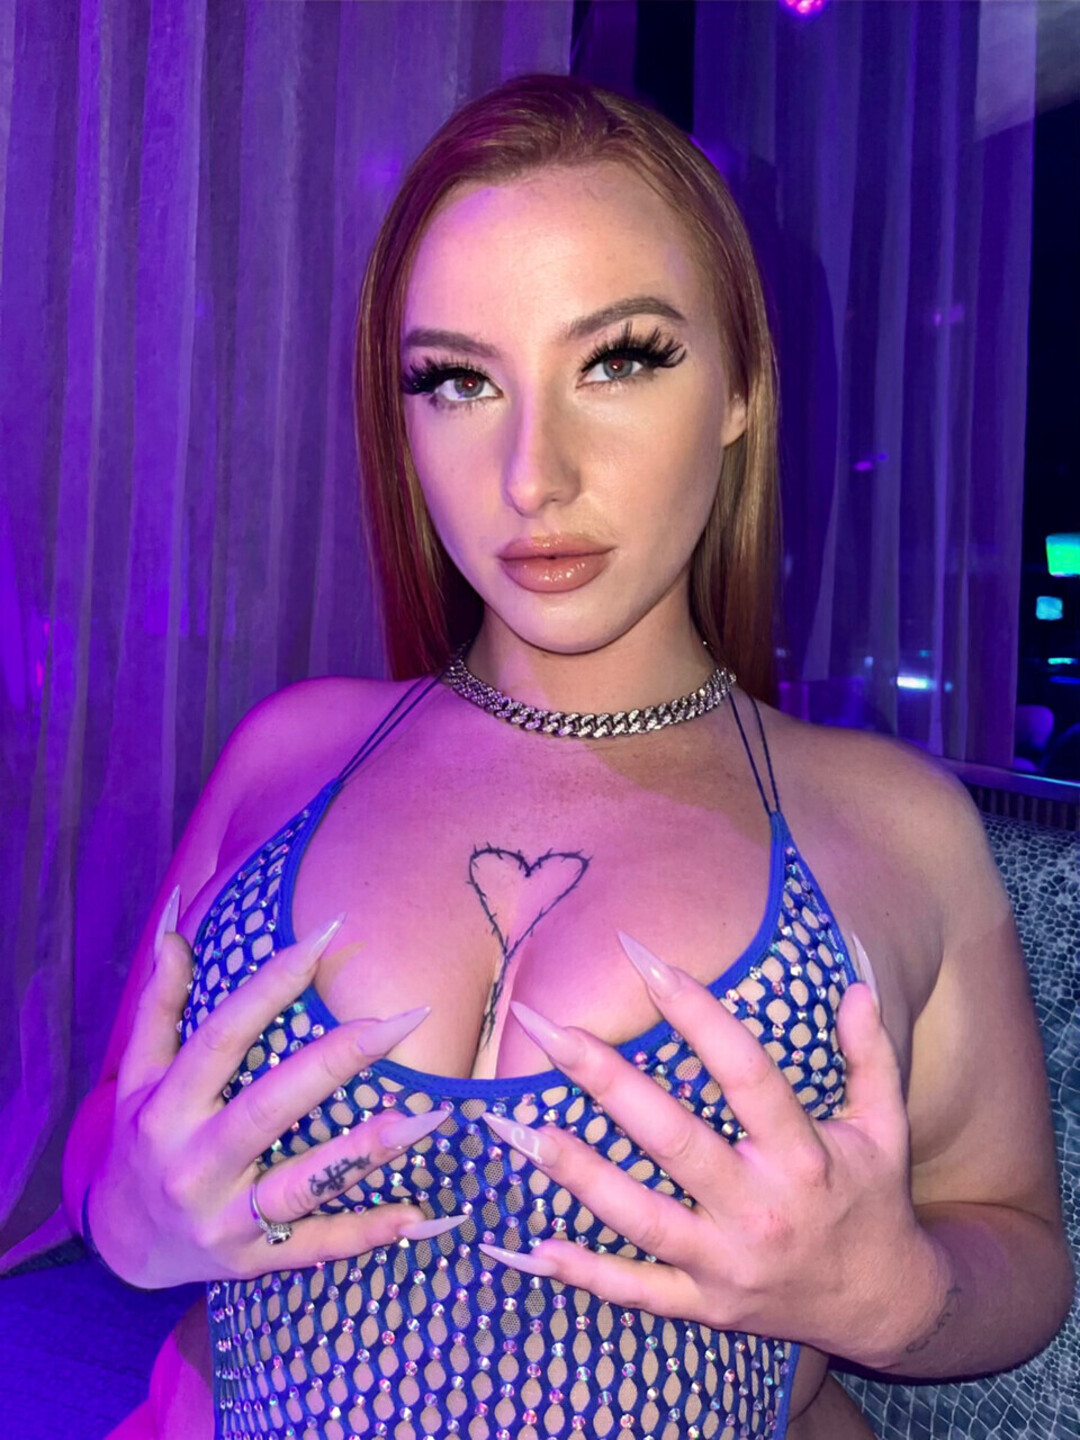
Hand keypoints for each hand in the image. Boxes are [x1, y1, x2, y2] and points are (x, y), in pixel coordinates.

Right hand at [87, 891, 463, 1288]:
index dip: (272, 984)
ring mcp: (224, 1218)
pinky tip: (419, 1214)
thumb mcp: (139, 1075)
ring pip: (303, 1183)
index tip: (327, 934)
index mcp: (167, 1108)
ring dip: (367, 1152)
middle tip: (404, 1018)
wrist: (118, 1245)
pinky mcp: (252, 1260)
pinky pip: (317, 1247)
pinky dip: (368, 1234)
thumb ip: (160, 1002)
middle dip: (339, 1060)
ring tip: (430, 1117)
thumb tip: (175, 926)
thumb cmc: (143, 1138)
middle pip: (271, 1105)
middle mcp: (193, 1163)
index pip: (223, 1037)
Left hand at [477, 932, 946, 1368]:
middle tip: (550, 1031)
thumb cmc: (872, 1201)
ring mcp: (728, 1264)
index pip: (744, 1072)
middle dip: (607, 1082)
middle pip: (674, 1139)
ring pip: (641, 1218)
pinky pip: (636, 1292)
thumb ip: (870, 1054)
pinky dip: (585, 1273)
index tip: (645, 959)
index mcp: (804, 1155)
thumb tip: (856, 980)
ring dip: (578, 1174)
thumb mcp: (885, 1126)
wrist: (883, 1310)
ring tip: (520, 1130)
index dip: (696, 1012)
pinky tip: (530, 1246)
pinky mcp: (705, 1306)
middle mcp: (761, 1208)